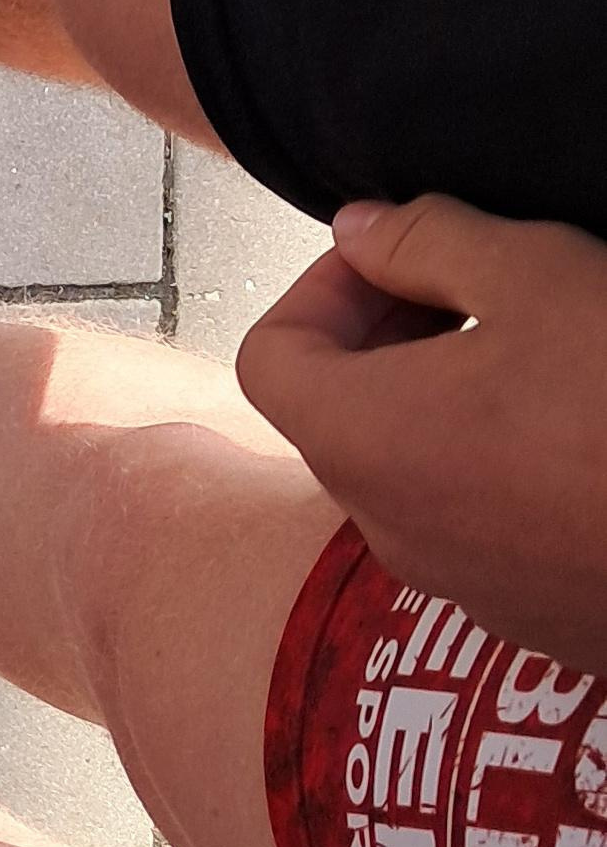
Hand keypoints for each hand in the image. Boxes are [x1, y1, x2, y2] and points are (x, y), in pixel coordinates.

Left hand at [238, 196, 606, 665]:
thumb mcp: (538, 274)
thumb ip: (427, 240)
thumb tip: (358, 228)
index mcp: (361, 440)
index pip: (271, 355)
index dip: (325, 286)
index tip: (404, 256)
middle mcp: (388, 527)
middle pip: (338, 415)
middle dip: (393, 338)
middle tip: (482, 293)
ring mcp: (462, 586)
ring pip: (415, 475)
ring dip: (454, 405)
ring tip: (548, 357)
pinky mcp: (534, 618)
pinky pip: (485, 530)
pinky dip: (506, 471)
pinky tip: (587, 434)